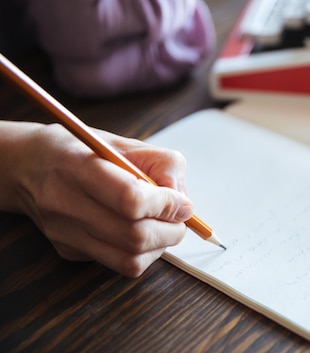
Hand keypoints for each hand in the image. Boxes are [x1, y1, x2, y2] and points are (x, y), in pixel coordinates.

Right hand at [0, 121, 193, 276]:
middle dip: (171, 231)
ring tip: (165, 227)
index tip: (182, 202)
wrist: (29, 166)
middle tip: (181, 220)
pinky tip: (142, 232)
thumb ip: (161, 165)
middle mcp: (65, 203)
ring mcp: (65, 232)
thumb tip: (183, 201)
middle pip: (133, 236)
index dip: (165, 205)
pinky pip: (117, 264)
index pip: (130, 199)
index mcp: (78, 166)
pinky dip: (141, 253)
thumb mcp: (125, 144)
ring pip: (128, 259)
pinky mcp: (68, 250)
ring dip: (160, 247)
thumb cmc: (83, 150)